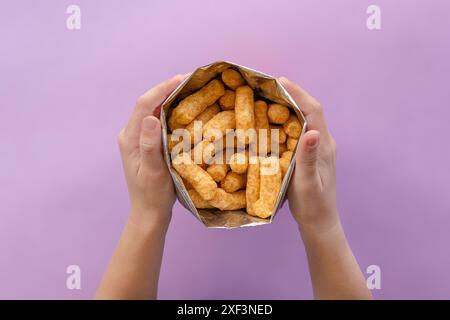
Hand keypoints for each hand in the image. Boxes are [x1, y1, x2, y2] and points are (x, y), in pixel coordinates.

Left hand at [118, 75, 184, 229]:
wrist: (149, 212)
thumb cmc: (153, 195)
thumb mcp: (153, 172)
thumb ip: (150, 145)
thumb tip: (152, 118)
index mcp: (130, 138)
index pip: (144, 105)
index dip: (162, 89)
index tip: (182, 79)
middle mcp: (131, 134)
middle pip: (148, 104)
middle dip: (167, 89)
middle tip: (190, 80)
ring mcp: (138, 138)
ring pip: (153, 110)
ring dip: (169, 98)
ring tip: (189, 89)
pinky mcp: (146, 143)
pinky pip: (157, 120)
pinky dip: (170, 111)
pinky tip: (183, 109)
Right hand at [280, 77, 338, 232]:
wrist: (320, 222)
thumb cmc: (313, 206)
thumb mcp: (307, 184)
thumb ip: (309, 158)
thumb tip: (312, 131)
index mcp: (324, 146)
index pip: (313, 111)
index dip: (298, 93)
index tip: (279, 81)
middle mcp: (324, 142)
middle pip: (310, 110)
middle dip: (292, 94)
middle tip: (270, 86)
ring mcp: (319, 148)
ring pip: (306, 119)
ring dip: (290, 105)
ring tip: (270, 98)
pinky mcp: (312, 155)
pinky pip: (301, 130)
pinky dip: (288, 120)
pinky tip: (274, 122)